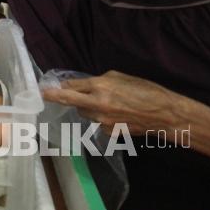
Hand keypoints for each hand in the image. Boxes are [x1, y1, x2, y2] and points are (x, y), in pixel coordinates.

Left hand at [42, 71, 185, 134]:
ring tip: (104, 102)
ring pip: (83, 112)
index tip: (45, 88)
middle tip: (46, 95)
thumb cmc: (146, 90)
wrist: (164, 114)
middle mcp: (97, 103)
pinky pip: (96, 122)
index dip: (58, 87)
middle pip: (70, 101)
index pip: (71, 86)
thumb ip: (100, 80)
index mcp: (100, 86)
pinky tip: (116, 114)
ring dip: (86, 106)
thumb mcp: (121, 77)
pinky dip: (100, 117)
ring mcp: (102, 120)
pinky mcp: (108, 132)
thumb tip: (84, 84)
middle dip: (57, 98)